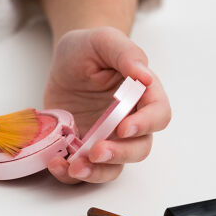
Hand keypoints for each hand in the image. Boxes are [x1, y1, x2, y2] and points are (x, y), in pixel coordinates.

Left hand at [44, 27, 170, 182]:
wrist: (66, 62)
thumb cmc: (89, 49)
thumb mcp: (103, 40)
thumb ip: (126, 53)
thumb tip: (144, 74)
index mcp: (143, 95)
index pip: (158, 115)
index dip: (145, 124)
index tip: (123, 127)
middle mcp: (130, 122)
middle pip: (139, 149)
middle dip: (119, 154)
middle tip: (96, 152)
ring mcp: (108, 140)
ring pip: (113, 168)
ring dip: (97, 172)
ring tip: (74, 167)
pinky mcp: (84, 150)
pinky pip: (83, 171)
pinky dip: (70, 175)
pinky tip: (56, 164)